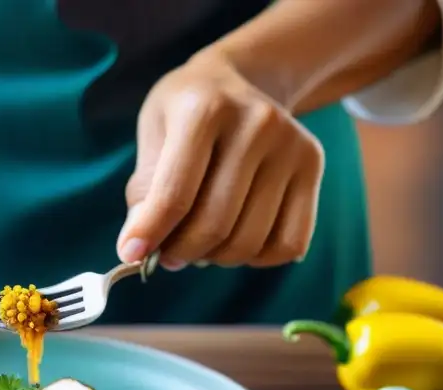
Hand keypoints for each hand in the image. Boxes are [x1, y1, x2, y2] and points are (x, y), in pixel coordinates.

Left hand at [117, 51, 324, 270]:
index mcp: (205, 109)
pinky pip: (287, 243)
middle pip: (214, 224)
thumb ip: (144, 189)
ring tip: (200, 241)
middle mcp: (256, 123)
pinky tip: (236, 240)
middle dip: (181, 252)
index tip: (130, 257)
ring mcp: (291, 144)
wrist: (243, 77)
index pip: (175, 194)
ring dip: (215, 258)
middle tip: (167, 254)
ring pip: (248, 242)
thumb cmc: (187, 111)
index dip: (150, 235)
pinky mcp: (313, 165)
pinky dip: (255, 259)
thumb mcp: (154, 132)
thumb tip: (138, 249)